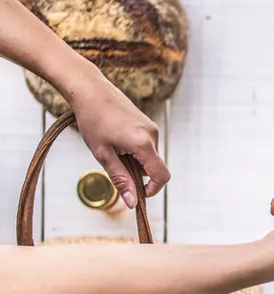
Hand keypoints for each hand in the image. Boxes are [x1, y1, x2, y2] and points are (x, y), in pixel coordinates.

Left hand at [71, 80, 169, 208]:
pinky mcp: (147, 123)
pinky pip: (146, 145)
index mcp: (143, 144)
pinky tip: (116, 140)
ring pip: (149, 156)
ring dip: (134, 161)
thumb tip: (132, 202)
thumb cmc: (93, 120)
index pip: (162, 176)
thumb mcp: (103, 154)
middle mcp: (153, 135)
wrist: (91, 91)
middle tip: (113, 165)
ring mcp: (151, 128)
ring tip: (112, 149)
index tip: (137, 193)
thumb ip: (120, 179)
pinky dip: (134, 150)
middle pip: (154, 166)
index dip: (152, 189)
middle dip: (138, 173)